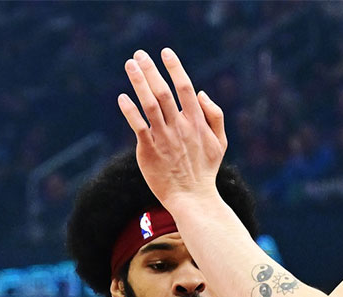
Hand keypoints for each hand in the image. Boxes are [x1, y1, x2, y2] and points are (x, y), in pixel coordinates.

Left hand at [117, 48, 226, 208]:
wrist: (192, 198)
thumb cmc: (205, 170)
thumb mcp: (221, 142)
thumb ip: (214, 115)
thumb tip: (201, 92)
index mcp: (197, 122)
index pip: (185, 88)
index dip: (175, 67)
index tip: (165, 52)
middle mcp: (180, 127)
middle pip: (163, 91)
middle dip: (151, 70)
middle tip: (139, 54)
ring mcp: (164, 138)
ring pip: (149, 104)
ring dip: (138, 82)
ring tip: (129, 65)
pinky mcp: (149, 151)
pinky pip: (138, 126)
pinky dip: (130, 110)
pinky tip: (122, 97)